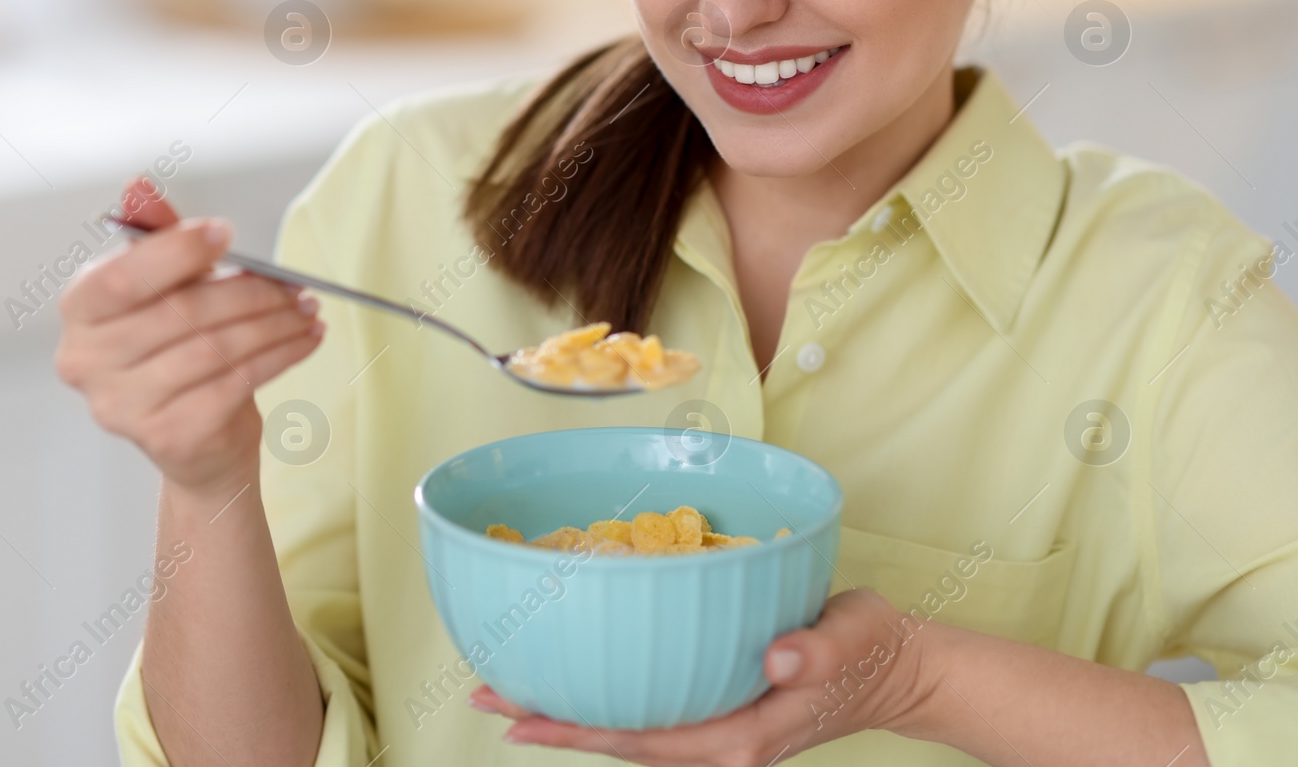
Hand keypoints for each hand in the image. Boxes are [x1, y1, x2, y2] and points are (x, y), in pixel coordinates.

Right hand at [55, 177, 325, 497]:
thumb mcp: (167, 287)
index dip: (175, 252)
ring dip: (274, 324)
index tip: (225, 234)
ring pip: (215, 348)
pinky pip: (237, 383)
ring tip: (306, 310)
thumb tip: (138, 186)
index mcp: (80, 312)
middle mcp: (86, 361)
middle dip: (249, 292)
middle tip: (293, 284)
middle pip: (181, 313)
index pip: (121, 278)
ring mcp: (123, 405)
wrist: (196, 438)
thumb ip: (156, 239)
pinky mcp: (168, 435)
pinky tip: (305, 340)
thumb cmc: (179, 349)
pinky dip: (281, 356)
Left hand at [467, 589, 934, 765]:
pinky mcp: (718, 712)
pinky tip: (577, 684)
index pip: (643, 738)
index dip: (579, 730)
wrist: (897, 669)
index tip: (519, 718)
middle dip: (551, 721)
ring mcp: (717, 732)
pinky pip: (649, 715)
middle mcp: (720, 743)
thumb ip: (817, 652)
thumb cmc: (871, 648)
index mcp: (742, 734)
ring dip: (569, 715)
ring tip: (508, 690)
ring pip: (628, 730)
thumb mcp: (852, 638)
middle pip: (620, 739)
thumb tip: (780, 661)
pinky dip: (604, 703)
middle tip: (483, 692)